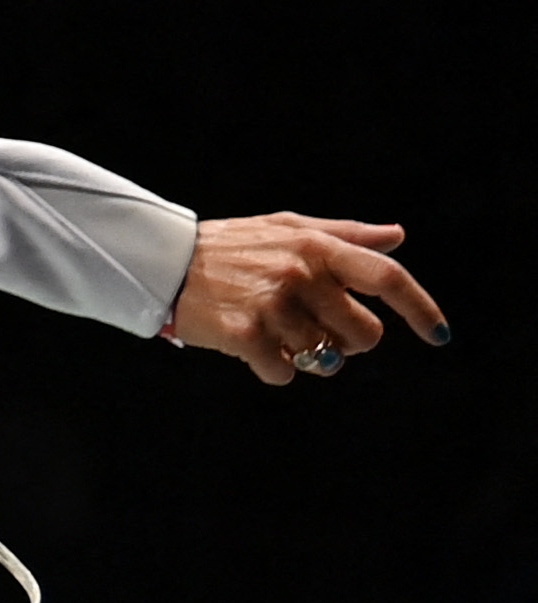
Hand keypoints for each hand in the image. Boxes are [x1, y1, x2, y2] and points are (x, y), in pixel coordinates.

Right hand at [170, 213, 447, 384]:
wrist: (163, 261)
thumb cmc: (231, 246)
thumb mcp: (287, 229)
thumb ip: (345, 235)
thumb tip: (396, 236)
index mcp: (316, 247)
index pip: (386, 278)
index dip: (421, 308)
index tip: (439, 335)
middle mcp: (300, 274)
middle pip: (365, 334)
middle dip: (348, 341)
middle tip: (317, 331)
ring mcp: (273, 306)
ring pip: (325, 359)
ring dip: (306, 355)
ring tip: (275, 333)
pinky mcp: (245, 335)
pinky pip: (286, 374)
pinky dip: (274, 369)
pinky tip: (252, 347)